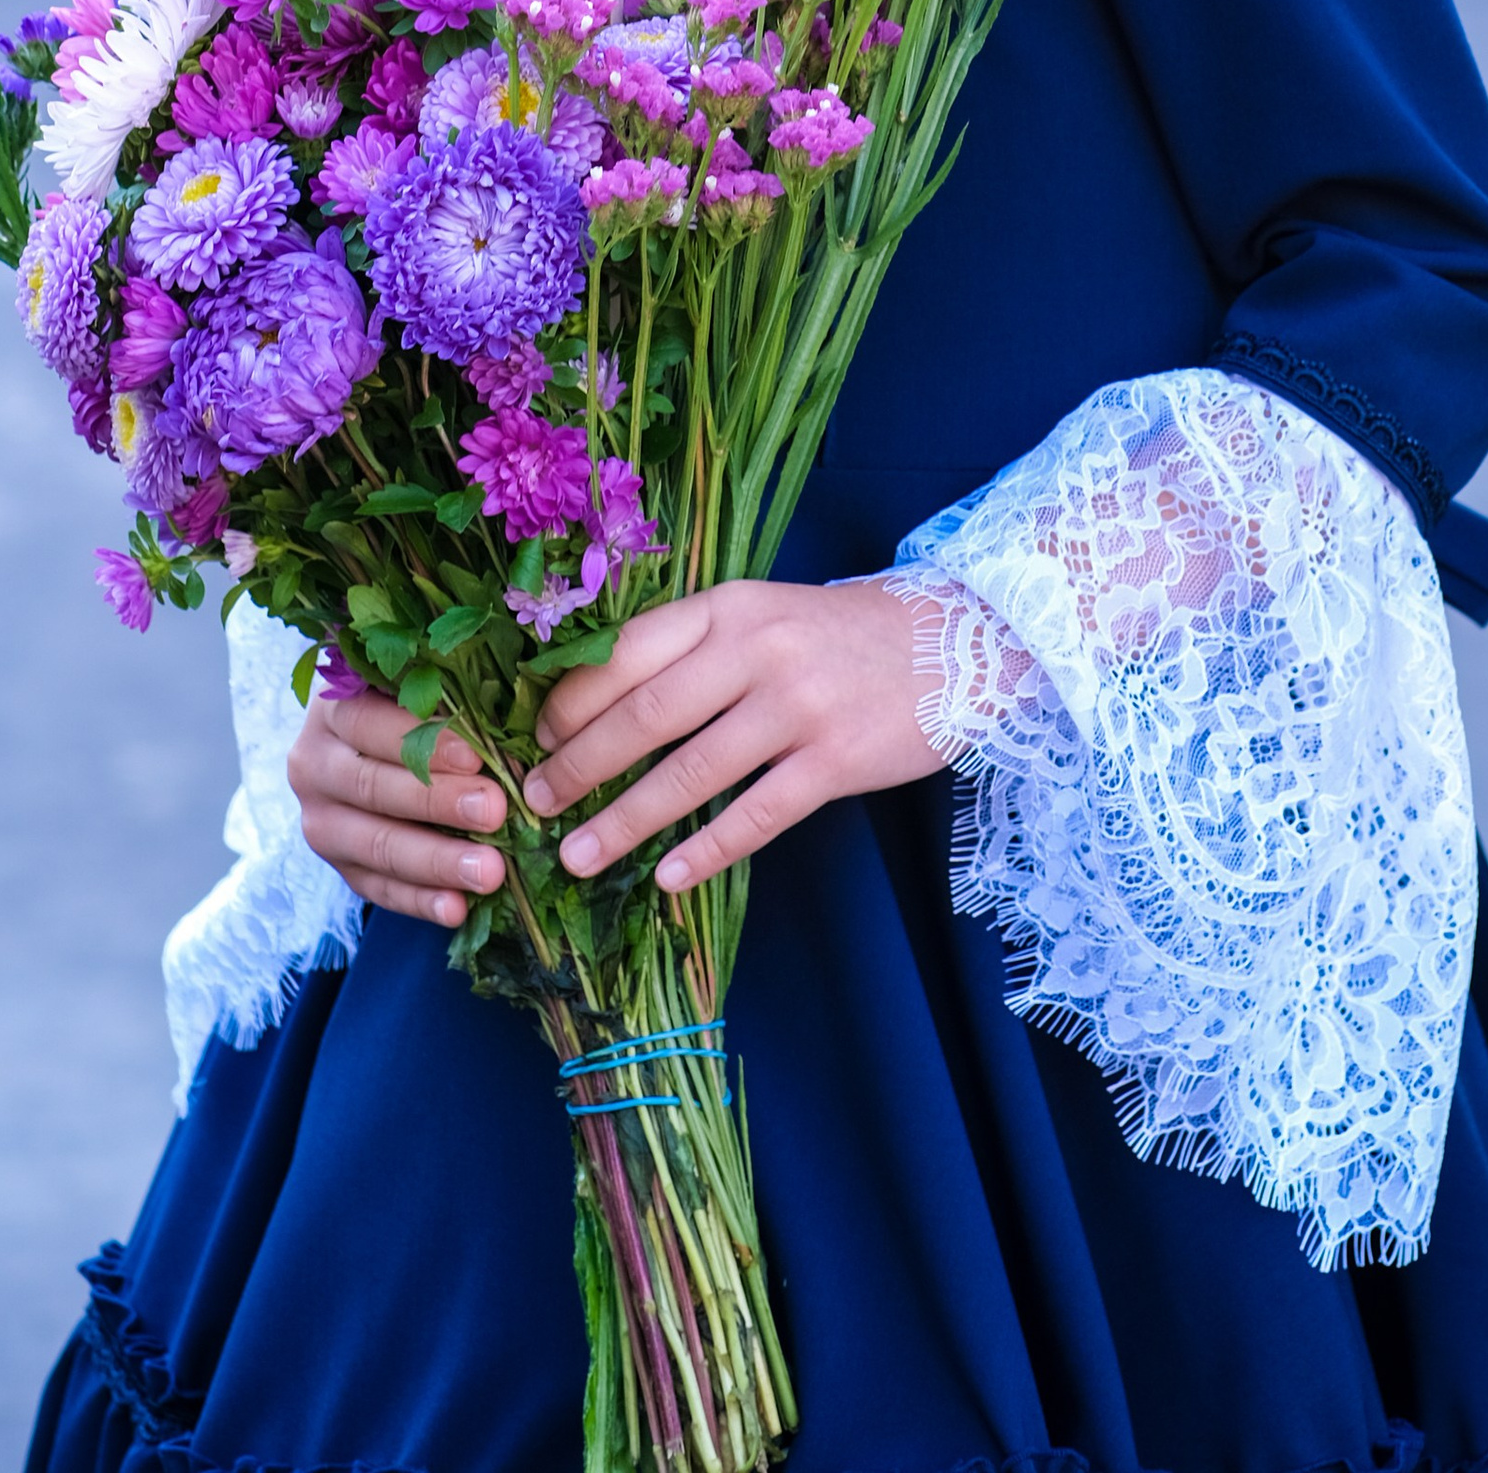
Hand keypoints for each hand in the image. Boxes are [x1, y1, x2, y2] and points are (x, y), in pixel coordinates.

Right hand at [290, 690, 509, 926]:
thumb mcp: (416, 686)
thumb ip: (445, 697)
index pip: (371, 724)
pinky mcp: (338, 865)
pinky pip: (377, 889)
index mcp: (331, 711)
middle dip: (438, 803)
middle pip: (374, 788)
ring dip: (437, 862)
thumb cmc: (407, 705)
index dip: (424, 742)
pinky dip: (419, 901)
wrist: (362, 746)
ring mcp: (321, 821)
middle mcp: (314, 766)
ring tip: (490, 871)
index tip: (475, 757)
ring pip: (376, 846)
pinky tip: (457, 908)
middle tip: (494, 812)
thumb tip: (507, 721)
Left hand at [526, 579, 940, 895]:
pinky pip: (757, 815)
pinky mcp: (837, 760)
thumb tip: (596, 706)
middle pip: (645, 714)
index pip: (626, 651)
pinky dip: (707, 851)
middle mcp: (757, 650)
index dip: (569, 701)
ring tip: (579, 854)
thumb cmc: (837, 635)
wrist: (956, 640)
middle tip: (534, 805)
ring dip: (626, 819)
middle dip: (578, 765)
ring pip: (691, 771)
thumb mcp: (761, 615)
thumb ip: (692, 651)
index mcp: (728, 607)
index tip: (531, 740)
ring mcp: (798, 706)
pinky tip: (669, 880)